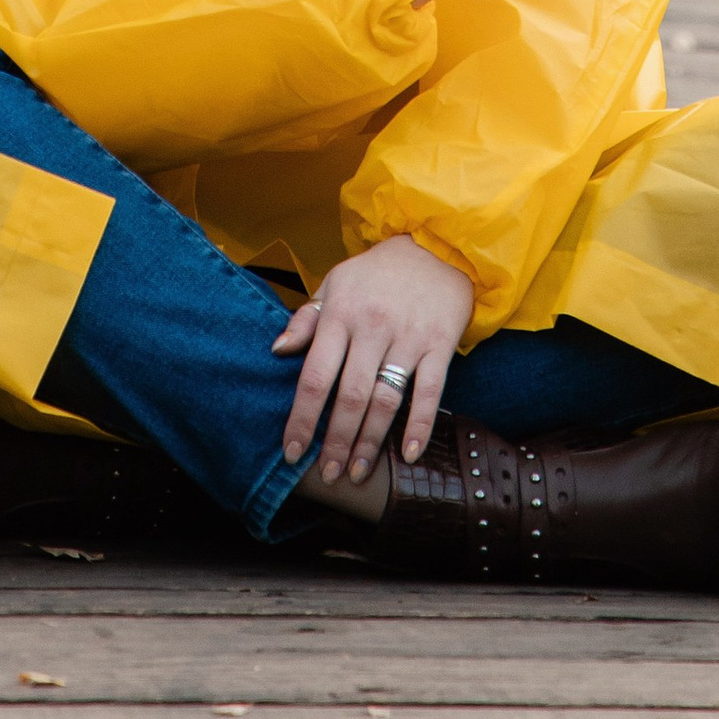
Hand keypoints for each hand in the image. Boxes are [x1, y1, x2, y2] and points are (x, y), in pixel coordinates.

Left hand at [276, 235, 473, 479]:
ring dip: (370, 441)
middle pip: (349, 396)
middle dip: (336, 441)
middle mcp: (372, 327)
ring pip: (386, 399)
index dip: (302, 418)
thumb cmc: (379, 271)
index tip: (291, 451)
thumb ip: (307, 318)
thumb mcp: (336, 282)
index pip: (315, 376)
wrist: (438, 243)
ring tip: (358, 472)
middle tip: (328, 475)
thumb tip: (277, 351)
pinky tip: (408, 454)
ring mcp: (408, 337)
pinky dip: (419, 425)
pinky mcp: (440, 343)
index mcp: (341, 313)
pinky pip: (429, 392)